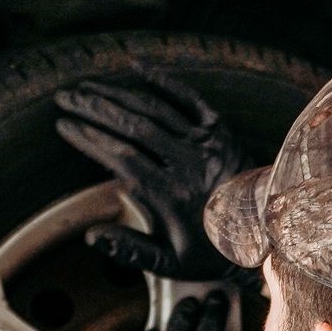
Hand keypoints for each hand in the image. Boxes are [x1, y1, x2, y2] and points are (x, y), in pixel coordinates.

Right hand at [58, 75, 248, 282]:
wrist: (266, 232)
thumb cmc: (213, 249)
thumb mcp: (171, 263)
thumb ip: (130, 250)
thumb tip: (90, 237)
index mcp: (172, 195)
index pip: (122, 158)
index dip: (90, 138)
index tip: (64, 126)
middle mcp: (189, 163)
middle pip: (133, 127)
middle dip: (95, 109)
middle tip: (66, 98)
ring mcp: (206, 143)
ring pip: (155, 110)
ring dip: (117, 94)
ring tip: (87, 87)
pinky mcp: (220, 130)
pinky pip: (190, 99)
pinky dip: (163, 81)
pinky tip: (136, 67)